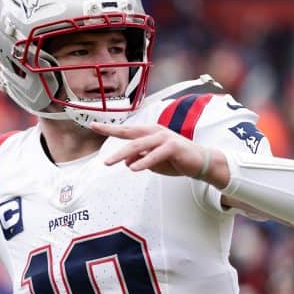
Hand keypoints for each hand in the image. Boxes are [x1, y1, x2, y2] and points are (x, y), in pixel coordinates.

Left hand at [90, 122, 227, 187]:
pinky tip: (134, 168)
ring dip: (123, 153)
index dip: (110, 128)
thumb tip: (125, 161)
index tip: (93, 125)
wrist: (200, 162)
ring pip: (140, 145)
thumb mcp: (153, 162)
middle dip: (111, 133)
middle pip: (130, 134)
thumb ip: (139, 159)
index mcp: (149, 133)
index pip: (126, 130)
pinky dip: (144, 161)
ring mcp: (165, 138)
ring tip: (109, 162)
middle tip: (96, 134)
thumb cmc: (176, 160)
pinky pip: (156, 154)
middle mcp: (155, 132)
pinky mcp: (174, 147)